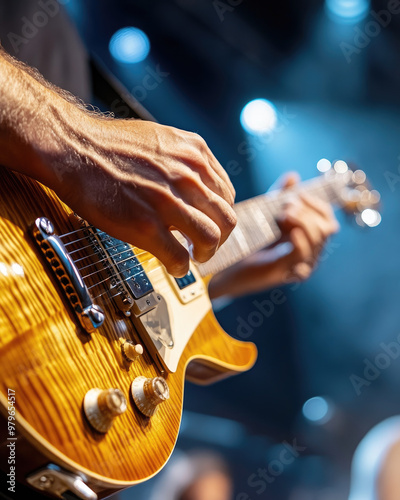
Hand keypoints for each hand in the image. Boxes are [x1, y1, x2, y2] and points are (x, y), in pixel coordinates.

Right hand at [52, 117, 236, 277]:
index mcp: (194, 155)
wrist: (74, 148)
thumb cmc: (110, 145)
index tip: (210, 224)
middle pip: (226, 219)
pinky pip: (179, 257)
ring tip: (193, 258)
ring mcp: (168, 201)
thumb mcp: (160, 140)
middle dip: (220, 239)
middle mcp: (188, 177)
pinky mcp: (146, 225)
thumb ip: (184, 163)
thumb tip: (195, 188)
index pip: (227, 194)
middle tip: (206, 247)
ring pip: (210, 239)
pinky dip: (180, 267)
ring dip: (205, 255)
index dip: (219, 215)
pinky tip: (173, 266)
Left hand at [208, 172, 338, 298]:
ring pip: (317, 238)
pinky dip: (300, 241)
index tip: (297, 194)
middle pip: (326, 227)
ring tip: (281, 216)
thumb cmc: (248, 241)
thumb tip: (293, 176)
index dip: (316, 204)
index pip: (327, 218)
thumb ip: (281, 195)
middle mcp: (310, 251)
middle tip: (285, 207)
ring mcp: (302, 264)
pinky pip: (303, 256)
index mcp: (308, 237)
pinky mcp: (288, 273)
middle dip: (307, 211)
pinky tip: (291, 233)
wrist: (229, 265)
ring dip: (302, 221)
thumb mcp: (267, 213)